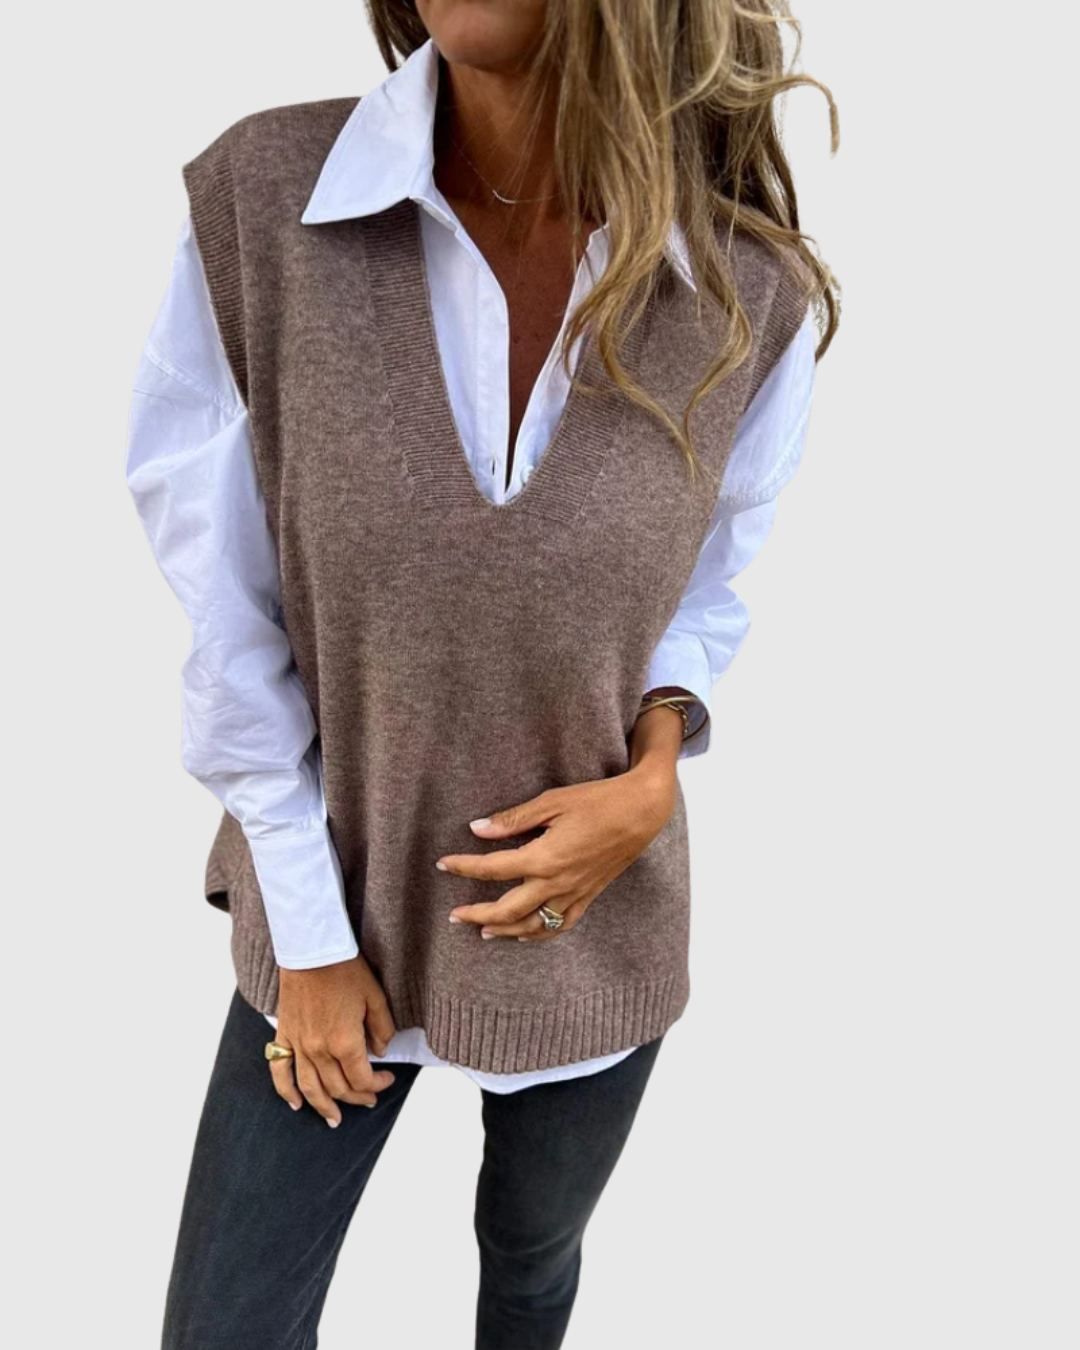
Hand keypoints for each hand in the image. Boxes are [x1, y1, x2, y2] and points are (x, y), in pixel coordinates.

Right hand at [269, 955, 397, 1126]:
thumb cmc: (346, 969)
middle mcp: (319, 1049)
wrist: (312, 948)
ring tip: (334, 1119)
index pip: (362, 1078)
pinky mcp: (284, 1034)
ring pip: (310, 1088)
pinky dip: (286, 1091)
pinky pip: (280, 1071)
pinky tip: (296, 1104)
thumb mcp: (375, 997)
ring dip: (323, 1107)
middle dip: (357, 1097)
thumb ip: (381, 1029)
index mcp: (345, 1042)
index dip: (377, 1085)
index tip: (388, 1079)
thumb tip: (380, 1052)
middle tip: (368, 1100)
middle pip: (338, 1087)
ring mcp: (298, 1044)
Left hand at [437, 762, 677, 939]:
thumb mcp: (552, 802)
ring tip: (483, 931)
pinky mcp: (588, 896)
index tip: (444, 865)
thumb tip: (477, 829)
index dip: (464, 868)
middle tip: (454, 915)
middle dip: (476, 914)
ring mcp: (574, 894)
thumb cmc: (597, 800)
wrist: (642, 812)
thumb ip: (513, 820)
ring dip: (505, 931)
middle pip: (507, 910)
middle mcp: (557, 883)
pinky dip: (539, 934)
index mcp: (544, 857)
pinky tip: (525, 934)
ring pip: (532, 926)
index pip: (493, 869)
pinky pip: (561, 925)